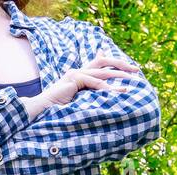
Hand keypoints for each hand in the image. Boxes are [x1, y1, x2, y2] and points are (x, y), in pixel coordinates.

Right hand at [25, 55, 141, 115]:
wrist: (39, 111)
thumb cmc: (55, 112)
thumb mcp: (76, 103)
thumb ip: (88, 97)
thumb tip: (103, 103)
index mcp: (77, 75)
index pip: (98, 62)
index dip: (114, 62)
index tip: (129, 69)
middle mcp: (77, 71)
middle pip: (103, 61)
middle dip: (121, 64)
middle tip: (136, 70)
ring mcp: (75, 74)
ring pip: (102, 71)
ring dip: (118, 75)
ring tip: (131, 82)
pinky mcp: (73, 80)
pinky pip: (94, 82)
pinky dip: (106, 88)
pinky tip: (116, 93)